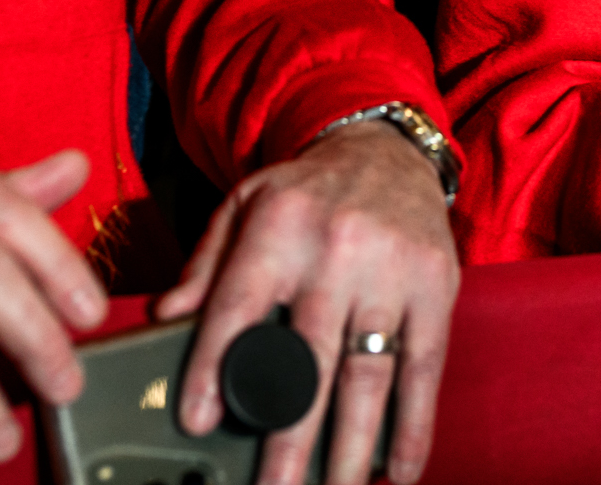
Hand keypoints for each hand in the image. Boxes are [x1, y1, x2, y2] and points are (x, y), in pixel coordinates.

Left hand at [155, 120, 459, 484]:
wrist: (387, 148)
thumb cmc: (307, 193)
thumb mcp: (245, 206)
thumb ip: (206, 265)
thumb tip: (165, 320)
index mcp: (279, 229)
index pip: (238, 307)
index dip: (214, 368)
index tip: (201, 421)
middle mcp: (337, 249)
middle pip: (308, 359)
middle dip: (289, 437)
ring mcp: (391, 271)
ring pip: (368, 374)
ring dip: (350, 447)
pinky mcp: (436, 286)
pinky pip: (425, 367)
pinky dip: (413, 426)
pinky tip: (399, 471)